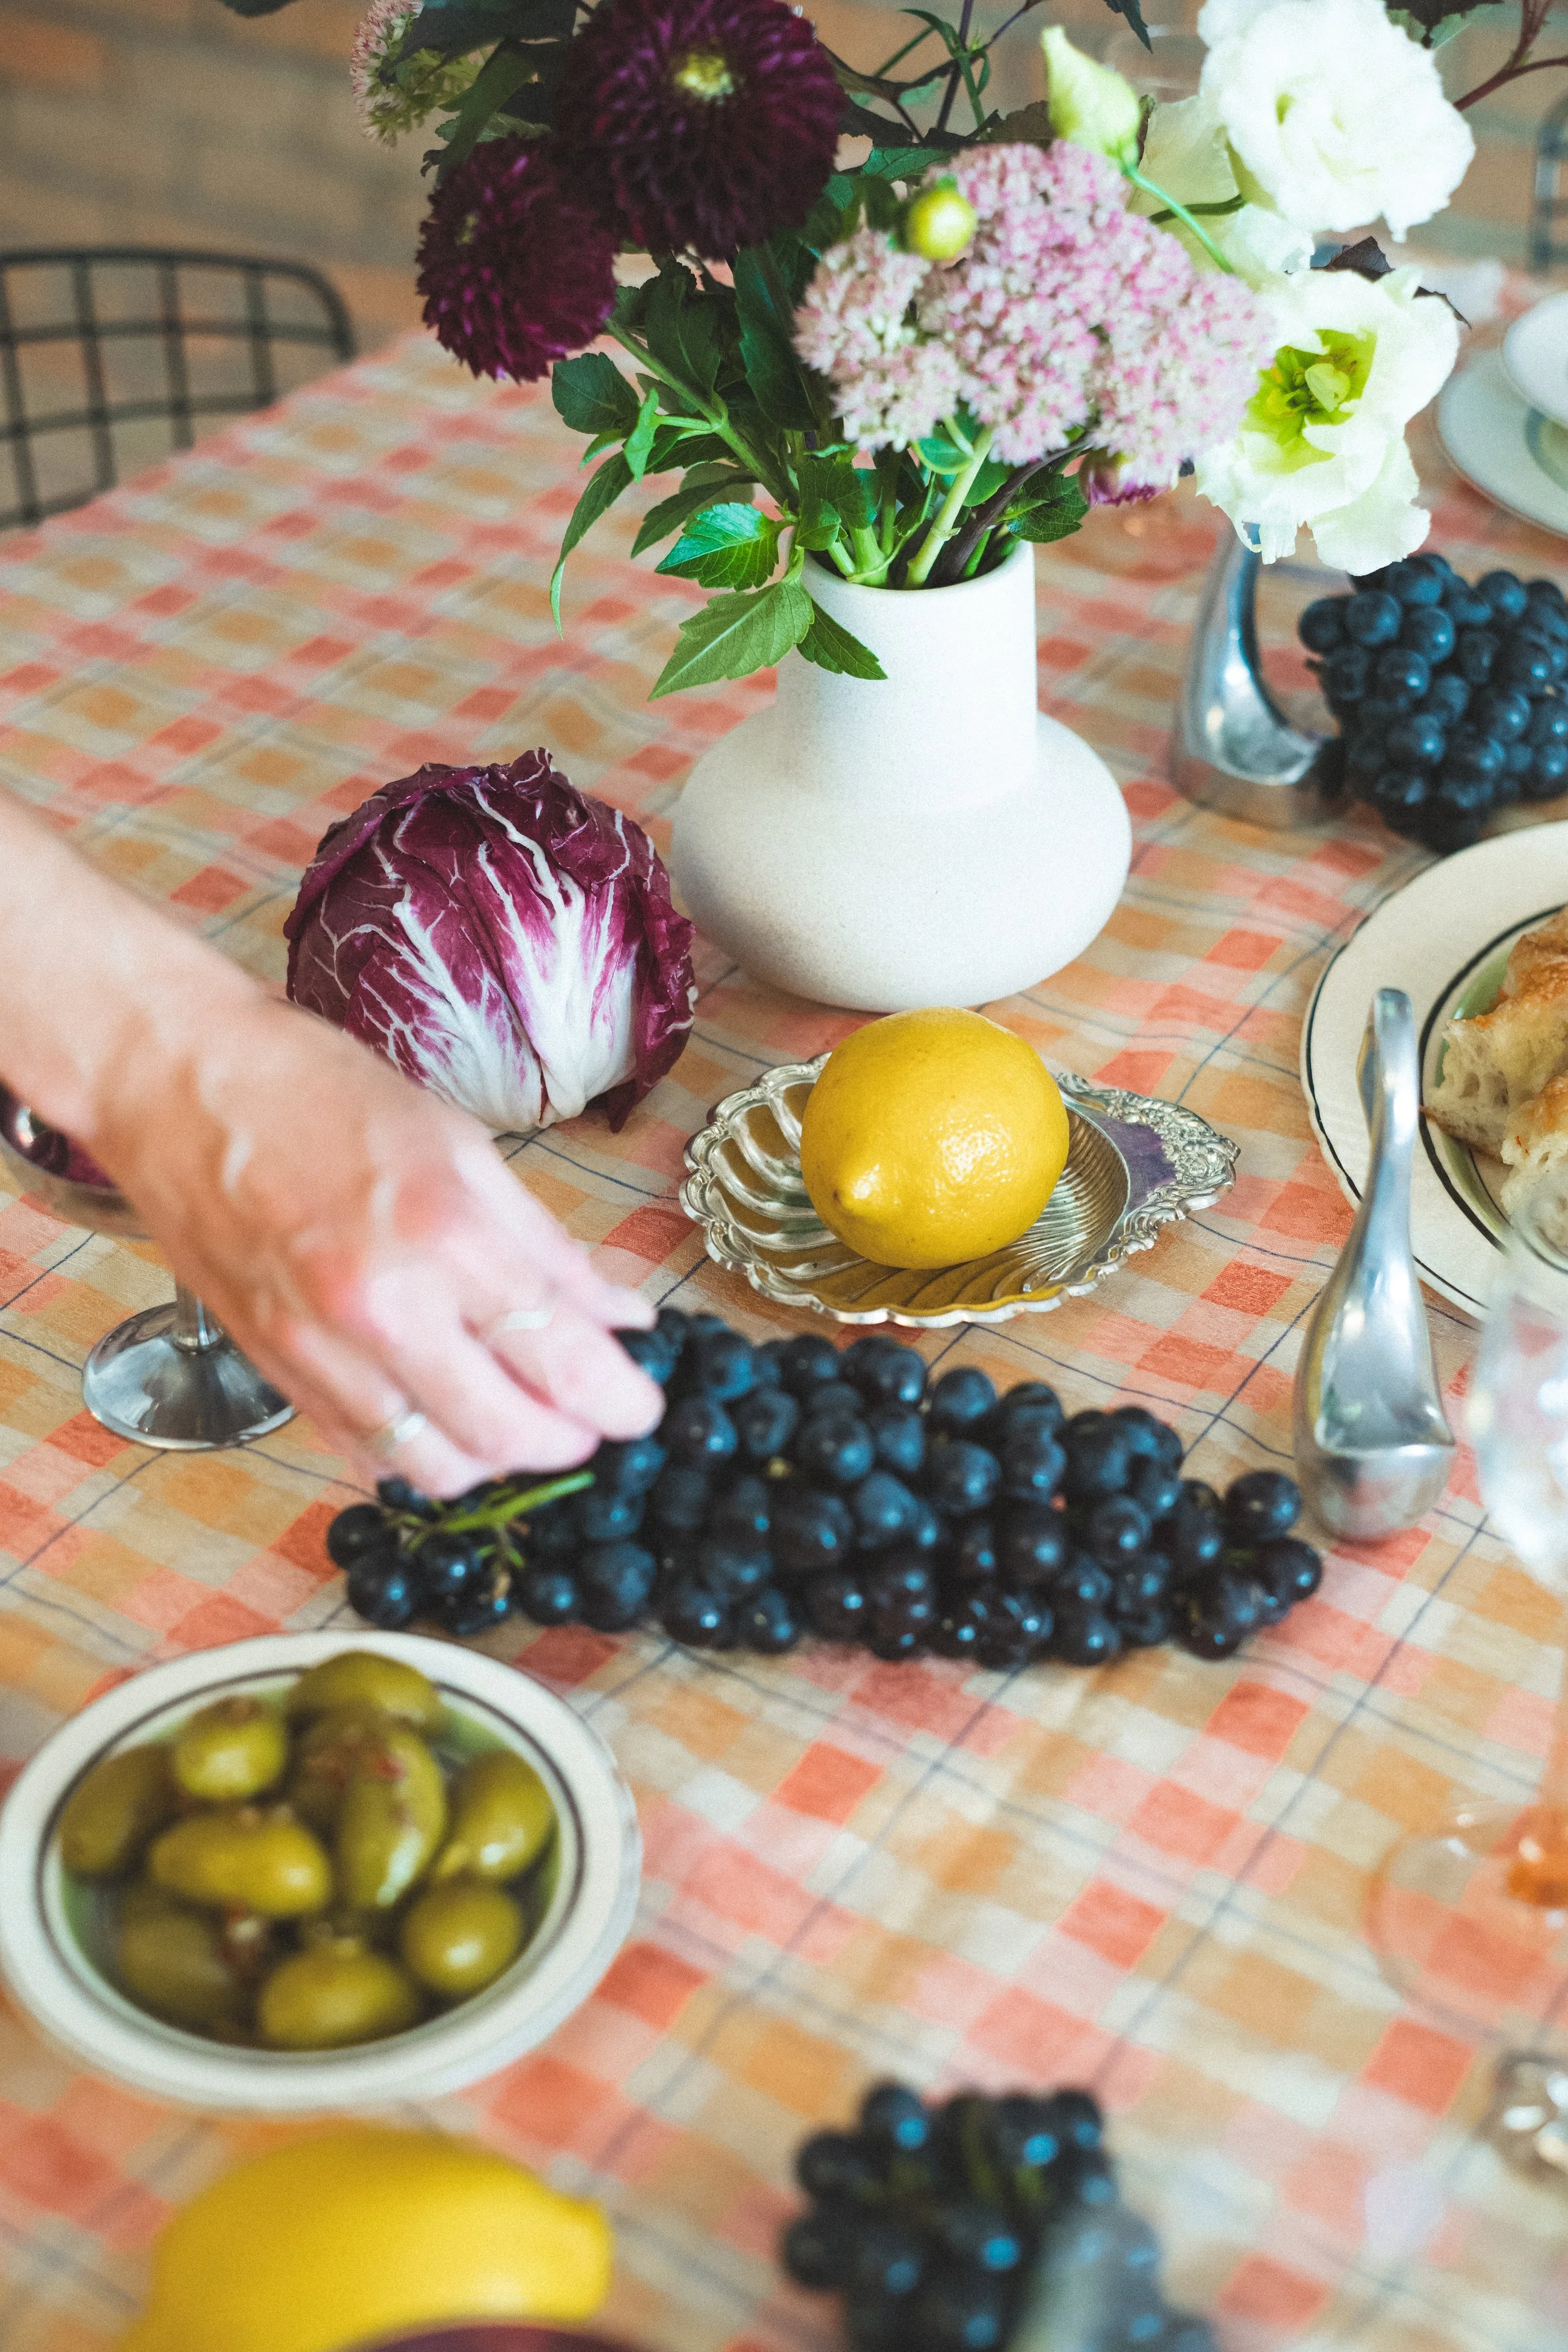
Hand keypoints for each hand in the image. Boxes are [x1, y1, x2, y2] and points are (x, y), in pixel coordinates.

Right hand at [89, 990, 662, 1497]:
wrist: (177, 1083)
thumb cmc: (321, 1092)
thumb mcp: (465, 1148)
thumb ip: (549, 1249)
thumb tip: (622, 1318)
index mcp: (445, 1235)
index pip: (561, 1361)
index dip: (619, 1402)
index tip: (641, 1407)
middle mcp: (381, 1309)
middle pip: (506, 1437)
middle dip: (568, 1443)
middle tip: (589, 1417)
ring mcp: (319, 1352)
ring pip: (433, 1468)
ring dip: (494, 1460)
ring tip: (519, 1419)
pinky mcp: (275, 1373)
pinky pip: (364, 1454)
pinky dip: (420, 1453)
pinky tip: (444, 1414)